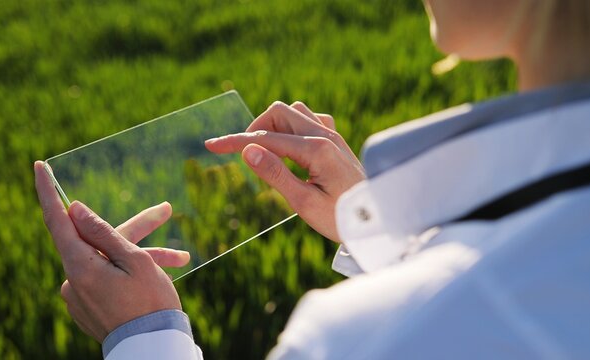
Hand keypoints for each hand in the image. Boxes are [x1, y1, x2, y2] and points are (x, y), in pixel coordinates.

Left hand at [34, 161, 187, 341]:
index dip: (48, 191)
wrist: (154, 349)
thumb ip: (103, 232)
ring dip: (141, 256)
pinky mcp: (88, 306)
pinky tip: (161, 272)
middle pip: (98, 241)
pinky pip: (106, 278)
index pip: (57, 220)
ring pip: (108, 261)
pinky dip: (129, 272)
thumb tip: (74, 209)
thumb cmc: (150, 304)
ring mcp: (79, 296)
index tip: (39, 167)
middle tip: (165, 211)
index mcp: (80, 267)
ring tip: (179, 258)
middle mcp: (73, 281)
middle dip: (135, 228)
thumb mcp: (135, 261)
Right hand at [205, 101, 364, 241]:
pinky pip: (309, 119)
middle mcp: (325, 135)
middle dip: (256, 129)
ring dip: (274, 126)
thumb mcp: (304, 203)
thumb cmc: (341, 219)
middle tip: (246, 156)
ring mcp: (333, 135)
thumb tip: (248, 151)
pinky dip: (292, 128)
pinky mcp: (336, 141)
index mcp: (316, 150)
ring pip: (294, 112)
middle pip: (279, 112)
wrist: (378, 222)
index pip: (266, 138)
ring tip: (267, 154)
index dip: (236, 142)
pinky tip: (290, 149)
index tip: (212, 146)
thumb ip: (275, 174)